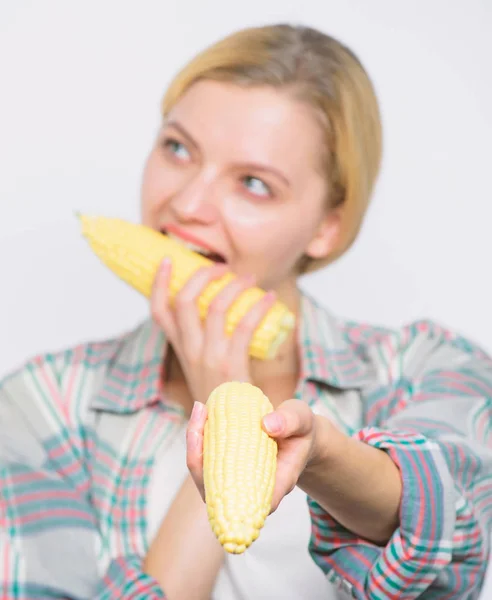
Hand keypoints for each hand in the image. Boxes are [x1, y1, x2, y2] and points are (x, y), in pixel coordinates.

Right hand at [150, 258, 276, 405]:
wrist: (233, 433)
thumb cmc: (222, 395)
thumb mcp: (201, 367)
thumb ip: (201, 342)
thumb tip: (213, 307)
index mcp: (180, 350)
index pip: (158, 312)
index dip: (159, 283)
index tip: (167, 260)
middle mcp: (189, 351)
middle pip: (185, 301)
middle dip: (202, 275)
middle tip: (222, 266)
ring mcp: (208, 358)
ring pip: (216, 308)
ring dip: (234, 286)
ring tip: (250, 278)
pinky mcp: (231, 366)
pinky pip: (244, 326)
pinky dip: (258, 307)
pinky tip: (270, 299)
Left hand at [186, 397, 323, 512]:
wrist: (297, 433)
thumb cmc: (301, 429)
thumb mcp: (302, 420)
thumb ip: (290, 422)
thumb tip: (267, 425)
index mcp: (276, 484)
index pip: (247, 503)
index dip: (223, 495)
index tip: (212, 465)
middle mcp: (252, 489)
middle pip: (215, 491)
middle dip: (198, 459)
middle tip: (199, 423)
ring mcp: (237, 480)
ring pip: (206, 475)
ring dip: (196, 445)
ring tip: (200, 410)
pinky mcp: (227, 468)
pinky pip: (207, 460)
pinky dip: (201, 439)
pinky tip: (202, 413)